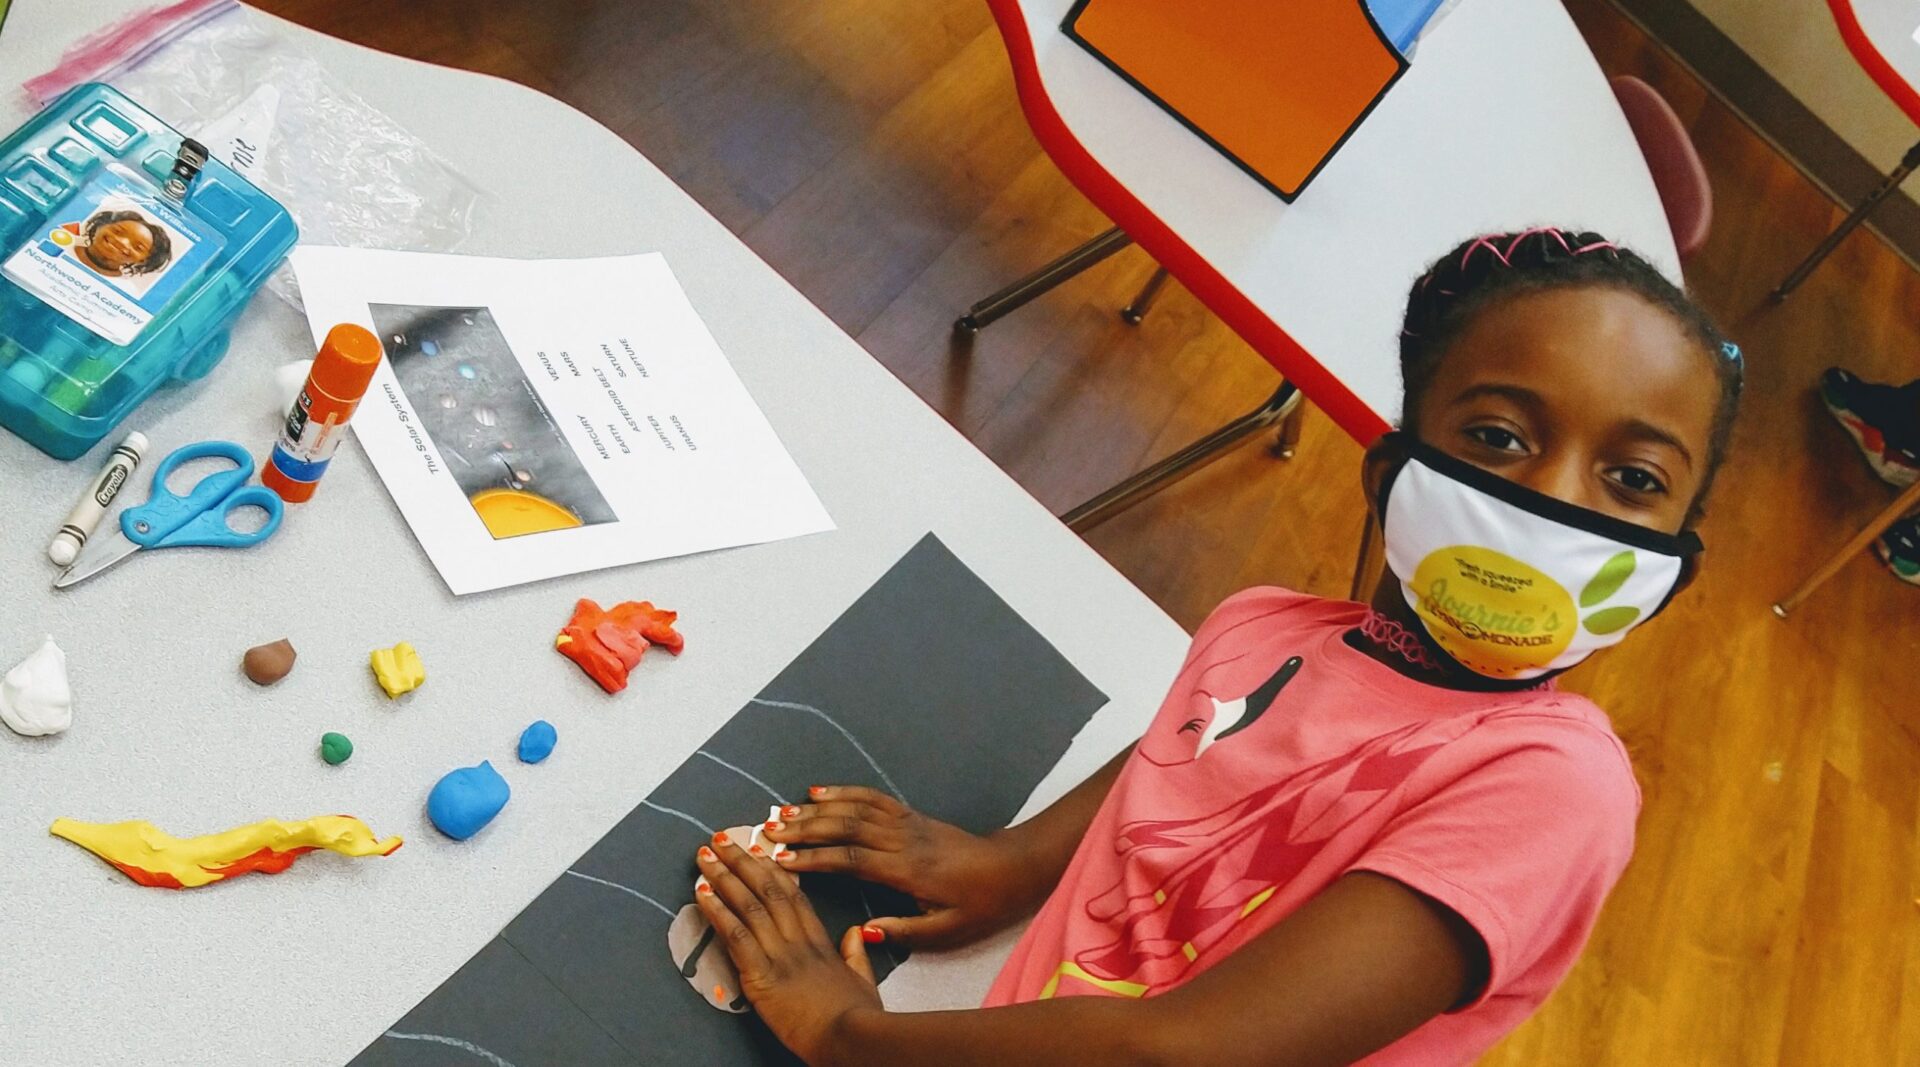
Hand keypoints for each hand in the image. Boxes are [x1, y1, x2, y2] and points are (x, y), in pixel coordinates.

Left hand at [695, 832, 882, 1064]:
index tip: (759, 850)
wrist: (850, 1038)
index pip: (794, 897)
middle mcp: (798, 942)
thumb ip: (856, 954)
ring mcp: (780, 956)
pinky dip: (717, 912)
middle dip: (742, 862)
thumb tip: (854, 932)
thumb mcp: (865, 981)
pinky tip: (702, 894)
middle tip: (722, 840)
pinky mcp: (761, 976)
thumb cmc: (858, 1018)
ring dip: (723, 878)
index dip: (773, 871)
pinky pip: (735, 935)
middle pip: (768, 891)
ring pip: (749, 906)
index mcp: (821, 944)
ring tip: (704, 857)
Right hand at [762, 785, 1050, 948]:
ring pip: (855, 808)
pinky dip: (844, 792)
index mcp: (908, 870)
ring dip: (817, 809)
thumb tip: (864, 931)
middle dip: (804, 829)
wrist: (1011, 869)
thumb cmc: (980, 904)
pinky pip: (873, 798)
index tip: (781, 861)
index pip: (852, 859)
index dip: (815, 859)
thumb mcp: (947, 931)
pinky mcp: (911, 815)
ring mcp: (907, 822)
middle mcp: (903, 840)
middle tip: (768, 833)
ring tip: (782, 812)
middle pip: (846, 827)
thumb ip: (904, 931)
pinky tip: (818, 791)